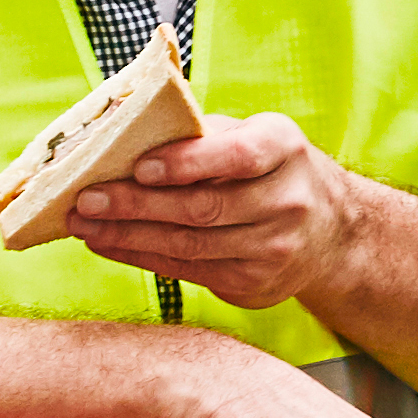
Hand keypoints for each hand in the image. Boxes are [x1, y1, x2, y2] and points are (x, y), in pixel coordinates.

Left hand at [70, 111, 377, 309]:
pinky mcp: (255, 285)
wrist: (332, 232)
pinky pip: (188, 271)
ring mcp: (274, 249)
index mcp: (284, 149)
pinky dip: (142, 257)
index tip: (139, 165)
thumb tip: (125, 132)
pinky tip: (109, 245)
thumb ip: (201, 134)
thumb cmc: (271, 170)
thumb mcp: (253, 136)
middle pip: (203, 208)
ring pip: (189, 246)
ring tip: (84, 225)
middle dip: (137, 205)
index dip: (187, 163)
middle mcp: (287, 201)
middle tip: (87, 199)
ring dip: (128, 237)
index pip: (236, 156)